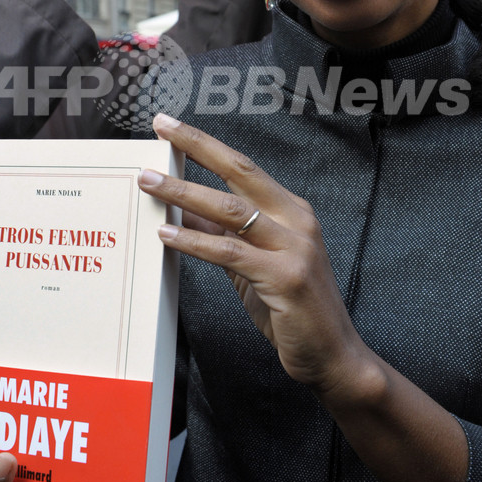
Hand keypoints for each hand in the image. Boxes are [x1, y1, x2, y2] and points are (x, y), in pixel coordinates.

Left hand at [137, 114, 366, 398]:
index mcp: (291, 210)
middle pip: (239, 171)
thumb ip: (224, 236)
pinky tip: (166, 234)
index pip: (243, 167)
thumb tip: (181, 213)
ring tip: (149, 181)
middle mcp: (296, 219)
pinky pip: (229, 252)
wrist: (332, 354)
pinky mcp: (284, 276)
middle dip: (197, 145)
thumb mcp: (253, 265)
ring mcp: (294, 246)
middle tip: (161, 126)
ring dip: (184, 192)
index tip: (172, 127)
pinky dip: (194, 241)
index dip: (206, 144)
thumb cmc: (292, 309)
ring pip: (229, 209)